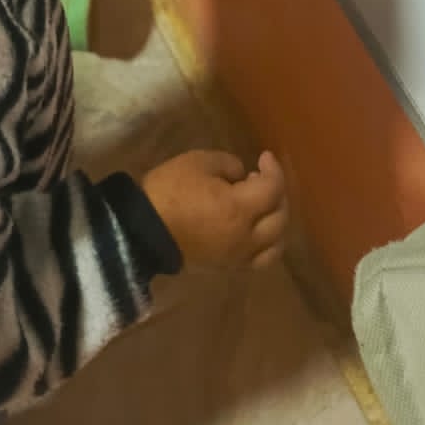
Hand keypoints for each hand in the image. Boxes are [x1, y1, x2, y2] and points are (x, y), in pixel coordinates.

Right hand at [143, 149, 288, 271]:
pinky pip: (260, 260)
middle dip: (278, 194)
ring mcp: (238, 256)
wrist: (143, 233)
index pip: (272, 188)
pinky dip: (268, 244)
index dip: (273, 169)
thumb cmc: (169, 192)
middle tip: (262, 178)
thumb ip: (227, 164)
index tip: (264, 157)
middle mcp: (246, 237)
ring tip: (264, 207)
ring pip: (276, 244)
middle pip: (280, 217)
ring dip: (278, 222)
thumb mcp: (197, 162)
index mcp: (239, 208)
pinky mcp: (228, 267)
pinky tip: (257, 232)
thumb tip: (242, 176)